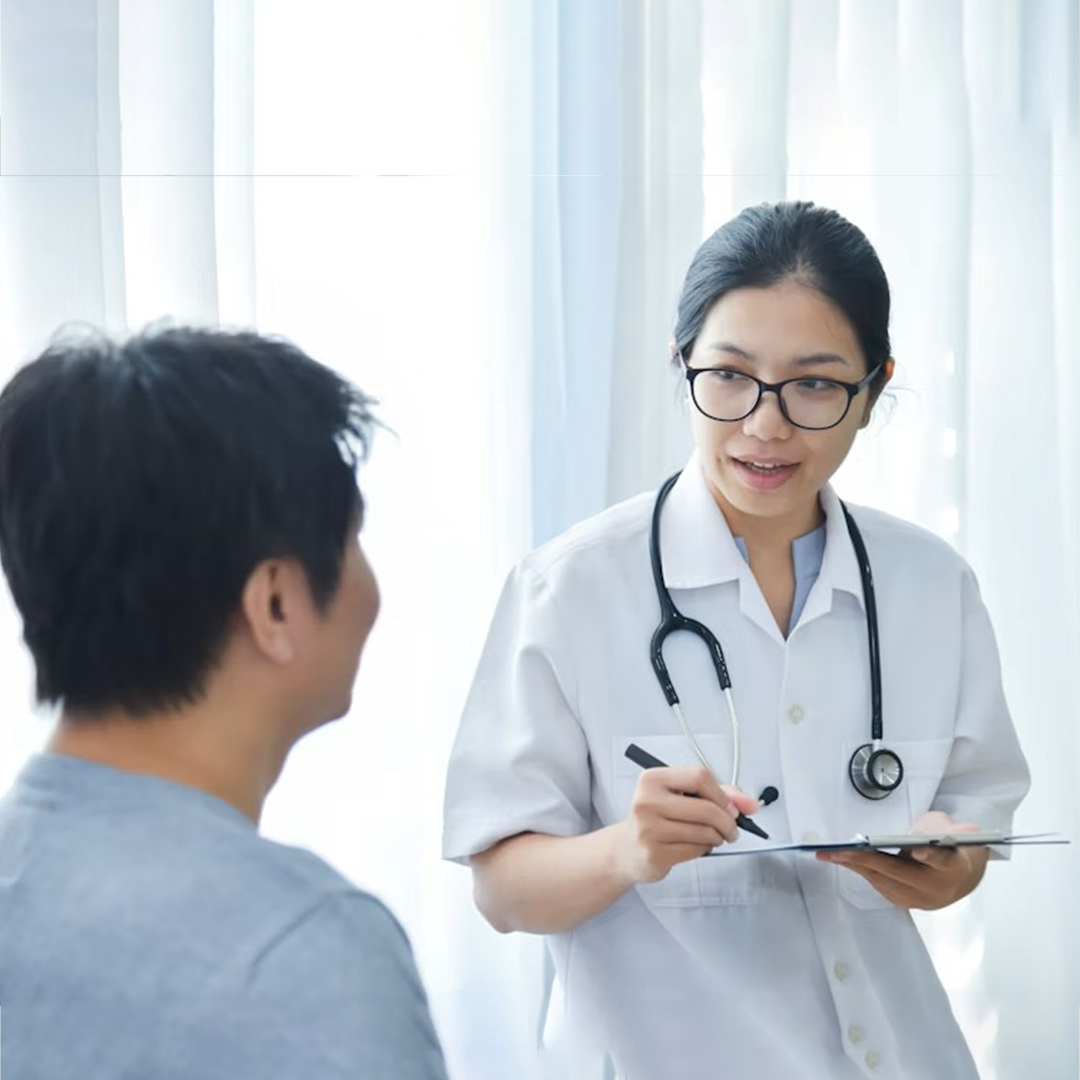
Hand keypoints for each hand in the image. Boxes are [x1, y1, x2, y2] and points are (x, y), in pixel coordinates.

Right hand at [614, 766, 759, 885]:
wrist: (627, 849)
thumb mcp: (682, 796)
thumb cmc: (658, 818)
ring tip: (711, 837)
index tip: (732, 807)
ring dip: (717, 837)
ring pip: (704, 831)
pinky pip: (695, 850)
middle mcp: (646, 801)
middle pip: (706, 808)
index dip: (722, 794)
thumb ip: (718, 794)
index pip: (699, 777)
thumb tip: (750, 804)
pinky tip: (697, 846)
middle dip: (727, 821)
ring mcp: (648, 829)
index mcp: (652, 779)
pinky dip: (705, 849)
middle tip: (731, 829)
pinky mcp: (654, 854)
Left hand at [815, 811, 989, 909]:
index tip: (919, 851)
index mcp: (955, 867)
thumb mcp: (954, 830)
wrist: (959, 878)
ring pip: (884, 880)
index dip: (932, 857)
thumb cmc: (951, 846)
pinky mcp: (906, 902)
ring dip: (855, 866)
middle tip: (841, 850)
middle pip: (900, 872)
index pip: (943, 861)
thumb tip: (957, 830)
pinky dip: (861, 871)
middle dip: (866, 859)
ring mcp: (921, 899)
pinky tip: (843, 861)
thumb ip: (951, 829)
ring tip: (831, 854)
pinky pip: (880, 885)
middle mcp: (937, 888)